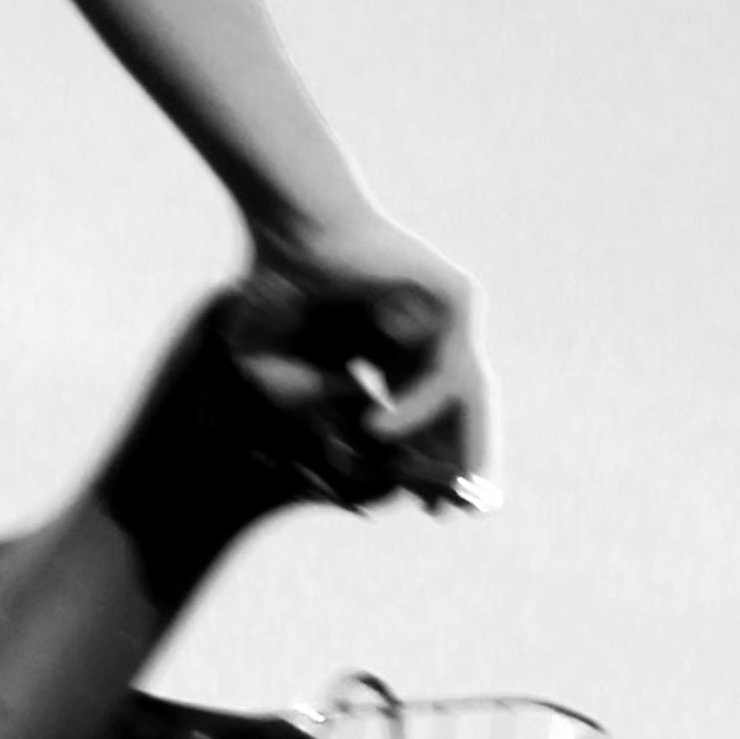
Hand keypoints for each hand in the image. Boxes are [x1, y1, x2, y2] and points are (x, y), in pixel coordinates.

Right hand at [230, 215, 490, 507]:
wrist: (290, 226)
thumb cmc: (275, 296)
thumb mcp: (286, 379)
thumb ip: (319, 421)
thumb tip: (367, 465)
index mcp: (396, 349)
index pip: (430, 416)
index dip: (432, 463)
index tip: (434, 512)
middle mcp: (428, 333)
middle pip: (461, 411)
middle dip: (459, 464)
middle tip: (450, 512)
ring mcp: (448, 315)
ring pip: (464, 396)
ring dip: (448, 447)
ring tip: (426, 491)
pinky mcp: (456, 299)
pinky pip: (445, 370)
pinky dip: (416, 407)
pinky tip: (380, 429)